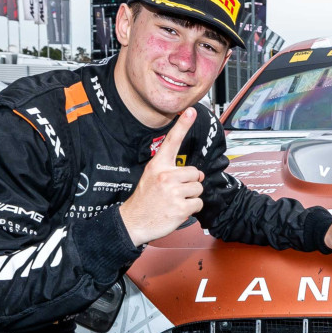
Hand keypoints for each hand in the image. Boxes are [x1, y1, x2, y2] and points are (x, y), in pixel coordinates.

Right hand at [119, 109, 204, 245]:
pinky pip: (198, 203)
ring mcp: (173, 192)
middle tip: (174, 192)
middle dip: (190, 183)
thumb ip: (172, 171)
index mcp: (158, 166)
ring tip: (174, 201)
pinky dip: (191, 209)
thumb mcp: (151, 177)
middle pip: (195, 173)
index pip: (172, 141)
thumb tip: (198, 174)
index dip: (183, 124)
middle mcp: (166, 176)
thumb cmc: (144, 200)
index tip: (191, 110)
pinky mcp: (180, 208)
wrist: (133, 222)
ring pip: (198, 188)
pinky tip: (176, 210)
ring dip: (190, 197)